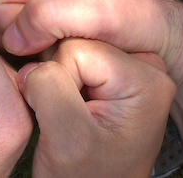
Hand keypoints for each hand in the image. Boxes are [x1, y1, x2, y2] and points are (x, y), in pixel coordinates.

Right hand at [20, 39, 174, 177]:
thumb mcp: (66, 139)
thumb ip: (49, 87)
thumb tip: (34, 59)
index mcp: (146, 80)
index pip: (75, 49)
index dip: (56, 81)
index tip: (67, 118)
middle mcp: (147, 67)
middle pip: (76, 44)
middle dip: (59, 78)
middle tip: (69, 118)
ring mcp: (133, 68)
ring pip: (71, 50)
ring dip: (59, 81)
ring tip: (72, 116)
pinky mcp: (118, 73)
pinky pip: (75, 59)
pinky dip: (63, 81)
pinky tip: (73, 107)